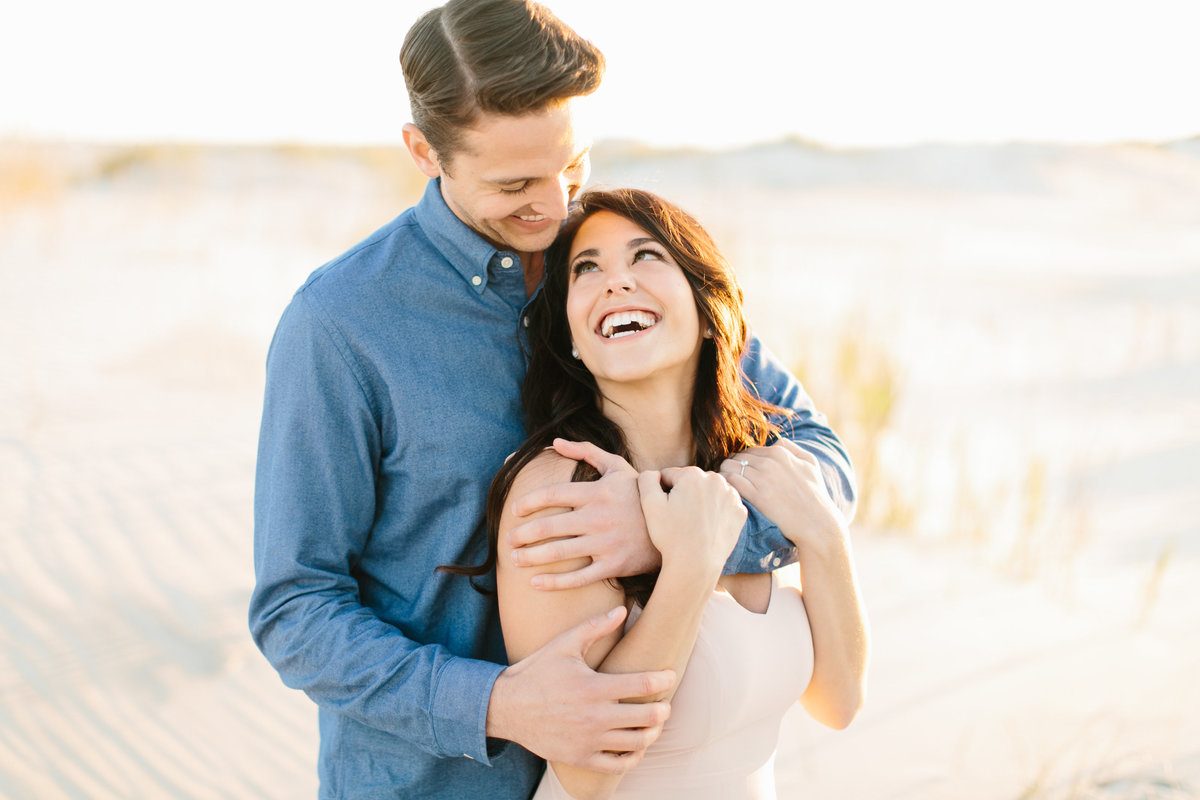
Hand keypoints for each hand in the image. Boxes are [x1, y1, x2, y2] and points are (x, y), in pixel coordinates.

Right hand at [487, 606, 674, 772]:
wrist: (507, 707)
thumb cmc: (538, 671)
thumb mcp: (564, 644)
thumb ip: (595, 627)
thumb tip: (623, 611)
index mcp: (593, 687)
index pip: (643, 685)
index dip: (663, 679)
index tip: (670, 675)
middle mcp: (594, 717)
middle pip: (648, 718)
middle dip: (663, 710)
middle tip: (665, 703)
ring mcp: (588, 741)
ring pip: (637, 743)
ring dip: (653, 733)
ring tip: (654, 724)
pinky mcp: (580, 758)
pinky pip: (618, 765)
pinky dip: (634, 757)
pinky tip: (636, 745)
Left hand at [508, 439, 659, 589]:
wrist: (676, 526)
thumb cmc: (640, 495)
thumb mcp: (617, 467)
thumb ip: (586, 452)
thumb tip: (555, 442)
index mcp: (596, 492)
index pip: (553, 494)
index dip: (529, 502)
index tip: (514, 510)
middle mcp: (598, 516)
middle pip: (550, 525)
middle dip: (523, 533)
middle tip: (507, 539)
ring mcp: (606, 542)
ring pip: (560, 552)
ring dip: (531, 557)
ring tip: (514, 559)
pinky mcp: (614, 565)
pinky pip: (579, 577)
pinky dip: (555, 582)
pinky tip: (535, 583)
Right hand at [638, 467, 744, 575]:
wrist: (696, 564)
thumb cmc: (670, 535)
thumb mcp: (649, 504)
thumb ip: (647, 479)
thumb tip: (653, 472)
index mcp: (693, 475)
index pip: (671, 475)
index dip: (663, 492)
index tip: (665, 510)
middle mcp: (716, 480)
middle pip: (692, 481)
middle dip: (684, 494)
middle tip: (679, 517)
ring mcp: (732, 496)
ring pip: (709, 492)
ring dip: (701, 501)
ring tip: (693, 522)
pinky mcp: (740, 512)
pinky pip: (723, 505)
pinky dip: (716, 512)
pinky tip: (707, 525)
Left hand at [720, 439, 845, 547]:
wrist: (816, 522)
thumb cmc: (815, 494)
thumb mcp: (810, 463)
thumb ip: (793, 448)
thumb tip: (776, 441)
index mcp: (780, 452)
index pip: (749, 450)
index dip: (743, 462)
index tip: (740, 473)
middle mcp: (769, 461)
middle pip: (737, 457)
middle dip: (732, 467)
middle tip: (730, 479)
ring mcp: (762, 477)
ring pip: (729, 466)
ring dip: (724, 474)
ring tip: (724, 486)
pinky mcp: (756, 494)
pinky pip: (730, 480)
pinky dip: (725, 483)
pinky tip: (727, 492)